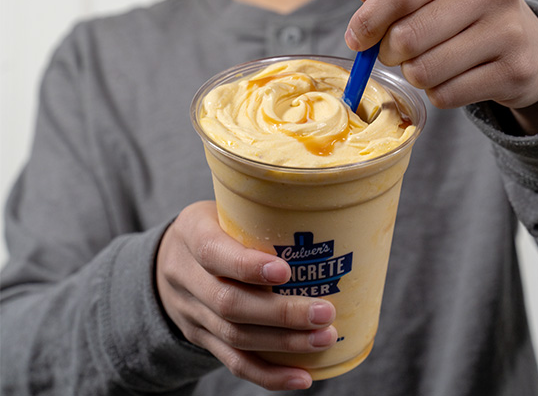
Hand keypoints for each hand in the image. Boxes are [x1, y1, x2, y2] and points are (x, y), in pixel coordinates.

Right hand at [155, 201, 336, 390]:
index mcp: (191, 233)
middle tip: (325, 312)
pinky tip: (301, 376)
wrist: (166, 258)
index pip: (213, 252)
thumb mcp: (222, 206)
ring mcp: (190, 312)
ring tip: (324, 338)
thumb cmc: (213, 224)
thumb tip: (320, 218)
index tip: (285, 272)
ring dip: (283, 343)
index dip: (247, 266)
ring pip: (234, 336)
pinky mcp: (200, 337)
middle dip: (280, 313)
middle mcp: (185, 275)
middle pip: (228, 303)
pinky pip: (232, 362)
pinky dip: (269, 374)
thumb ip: (256, 213)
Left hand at [345, 0, 537, 132]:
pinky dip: (436, 93)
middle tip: (395, 53)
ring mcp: (507, 31)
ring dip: (412, 74)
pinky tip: (451, 78)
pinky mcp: (515, 70)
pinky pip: (446, 95)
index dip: (368, 20)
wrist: (527, 43)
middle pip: (406, 37)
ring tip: (426, 63)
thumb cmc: (460, 12)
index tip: (356, 39)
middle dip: (388, 53)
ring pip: (423, 71)